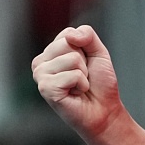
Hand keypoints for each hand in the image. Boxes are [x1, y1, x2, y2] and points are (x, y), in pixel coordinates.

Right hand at [33, 25, 123, 141]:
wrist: (104, 110)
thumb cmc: (99, 83)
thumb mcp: (98, 52)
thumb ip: (87, 35)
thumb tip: (70, 36)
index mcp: (50, 52)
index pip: (68, 34)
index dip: (85, 49)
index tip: (85, 64)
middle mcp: (40, 62)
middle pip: (68, 44)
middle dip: (84, 61)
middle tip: (82, 77)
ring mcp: (40, 76)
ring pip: (72, 59)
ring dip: (83, 74)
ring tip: (79, 86)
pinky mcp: (45, 88)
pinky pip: (72, 75)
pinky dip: (82, 84)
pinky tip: (75, 93)